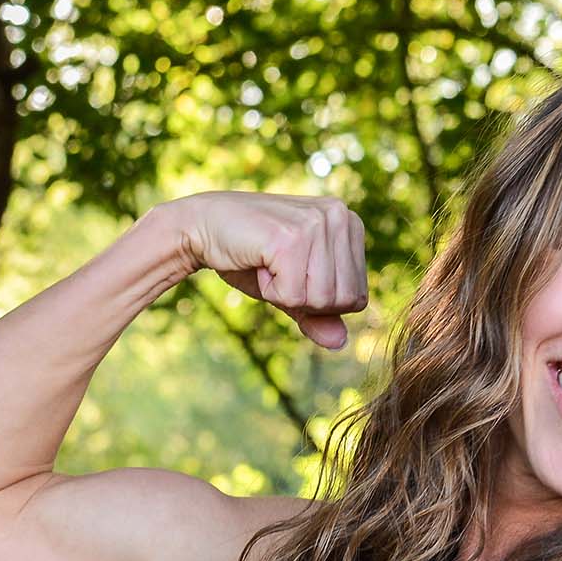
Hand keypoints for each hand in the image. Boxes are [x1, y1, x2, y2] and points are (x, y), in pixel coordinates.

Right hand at [155, 192, 370, 347]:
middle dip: (306, 299)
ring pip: (321, 299)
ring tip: (269, 263)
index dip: (322, 301)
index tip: (294, 272)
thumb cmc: (252, 257)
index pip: (358, 297)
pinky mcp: (290, 238)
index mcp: (350, 224)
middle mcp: (340, 217)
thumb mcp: (292, 289)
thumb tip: (340, 343)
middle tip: (279, 268)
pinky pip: (293, 296)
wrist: (202, 227)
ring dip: (286, 294)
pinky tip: (258, 261)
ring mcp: (316, 224)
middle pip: (344, 300)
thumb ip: (319, 315)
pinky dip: (270, 290)